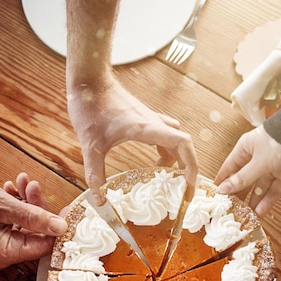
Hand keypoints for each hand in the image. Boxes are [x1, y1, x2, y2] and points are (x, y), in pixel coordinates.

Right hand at [0, 175, 66, 268]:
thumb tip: (61, 227)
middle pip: (38, 233)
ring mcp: (3, 244)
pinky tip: (13, 189)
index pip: (44, 246)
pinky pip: (18, 220)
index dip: (57, 227)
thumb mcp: (3, 206)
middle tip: (34, 187)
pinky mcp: (0, 234)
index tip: (67, 209)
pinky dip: (19, 204)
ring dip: (29, 201)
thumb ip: (34, 217)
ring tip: (23, 183)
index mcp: (5, 252)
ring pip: (29, 223)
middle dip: (39, 207)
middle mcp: (5, 253)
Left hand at [68, 75, 197, 203]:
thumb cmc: (91, 106)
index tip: (189, 185)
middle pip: (184, 144)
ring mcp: (150, 119)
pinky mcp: (144, 118)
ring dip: (177, 158)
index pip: (182, 144)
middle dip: (188, 168)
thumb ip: (95, 173)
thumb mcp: (90, 145)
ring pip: (176, 138)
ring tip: (167, 179)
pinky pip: (165, 134)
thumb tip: (98, 200)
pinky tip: (155, 162)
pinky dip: (167, 150)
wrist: (88, 80)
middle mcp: (153, 123)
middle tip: (183, 190)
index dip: (192, 165)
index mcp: (146, 128)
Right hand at [214, 126, 280, 215]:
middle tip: (230, 211)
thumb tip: (223, 190)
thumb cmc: (278, 141)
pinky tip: (260, 213)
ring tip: (245, 217)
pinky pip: (274, 190)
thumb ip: (242, 178)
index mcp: (245, 149)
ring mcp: (271, 167)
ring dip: (253, 202)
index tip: (214, 197)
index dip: (222, 182)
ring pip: (260, 187)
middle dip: (238, 195)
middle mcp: (257, 158)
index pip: (229, 168)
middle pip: (244, 180)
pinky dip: (268, 201)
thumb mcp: (257, 162)